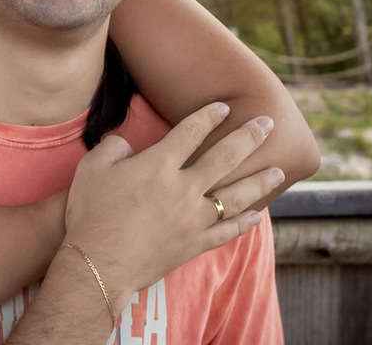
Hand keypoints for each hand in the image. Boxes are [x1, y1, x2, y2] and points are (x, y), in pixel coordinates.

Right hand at [63, 102, 282, 309]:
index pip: (190, 132)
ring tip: (280, 170)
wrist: (98, 264)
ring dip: (260, 180)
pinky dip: (244, 223)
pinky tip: (258, 216)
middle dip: (249, 138)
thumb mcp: (91, 167)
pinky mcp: (193, 244)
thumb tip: (127, 145)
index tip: (225, 107)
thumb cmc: (91, 212)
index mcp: (159, 165)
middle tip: (268, 124)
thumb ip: (113, 147)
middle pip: (224, 157)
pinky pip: (227, 232)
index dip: (208, 116)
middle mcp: (183, 188)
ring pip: (236, 196)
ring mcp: (193, 218)